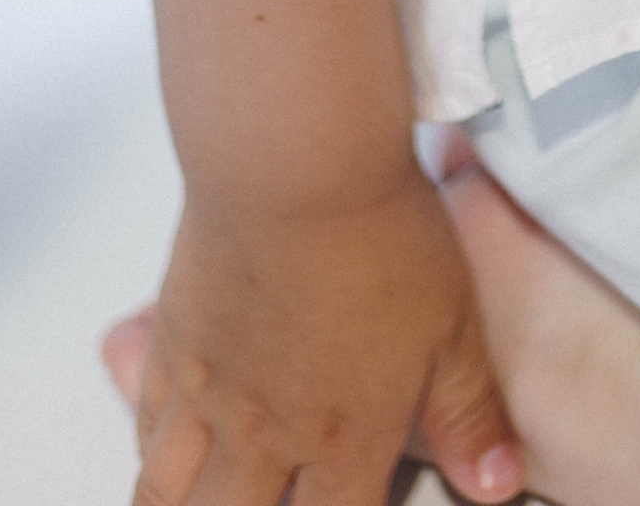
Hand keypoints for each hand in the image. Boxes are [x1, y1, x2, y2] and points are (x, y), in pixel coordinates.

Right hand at [128, 169, 524, 505]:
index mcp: (344, 440)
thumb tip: (496, 484)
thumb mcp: (453, 324)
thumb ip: (467, 413)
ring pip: (165, 496)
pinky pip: (144, 427)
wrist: (296, 167)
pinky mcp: (174, 345)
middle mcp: (265, 436)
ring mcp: (209, 395)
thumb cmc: (383, 234)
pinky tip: (164, 453)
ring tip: (201, 502)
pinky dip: (150, 456)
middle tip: (259, 503)